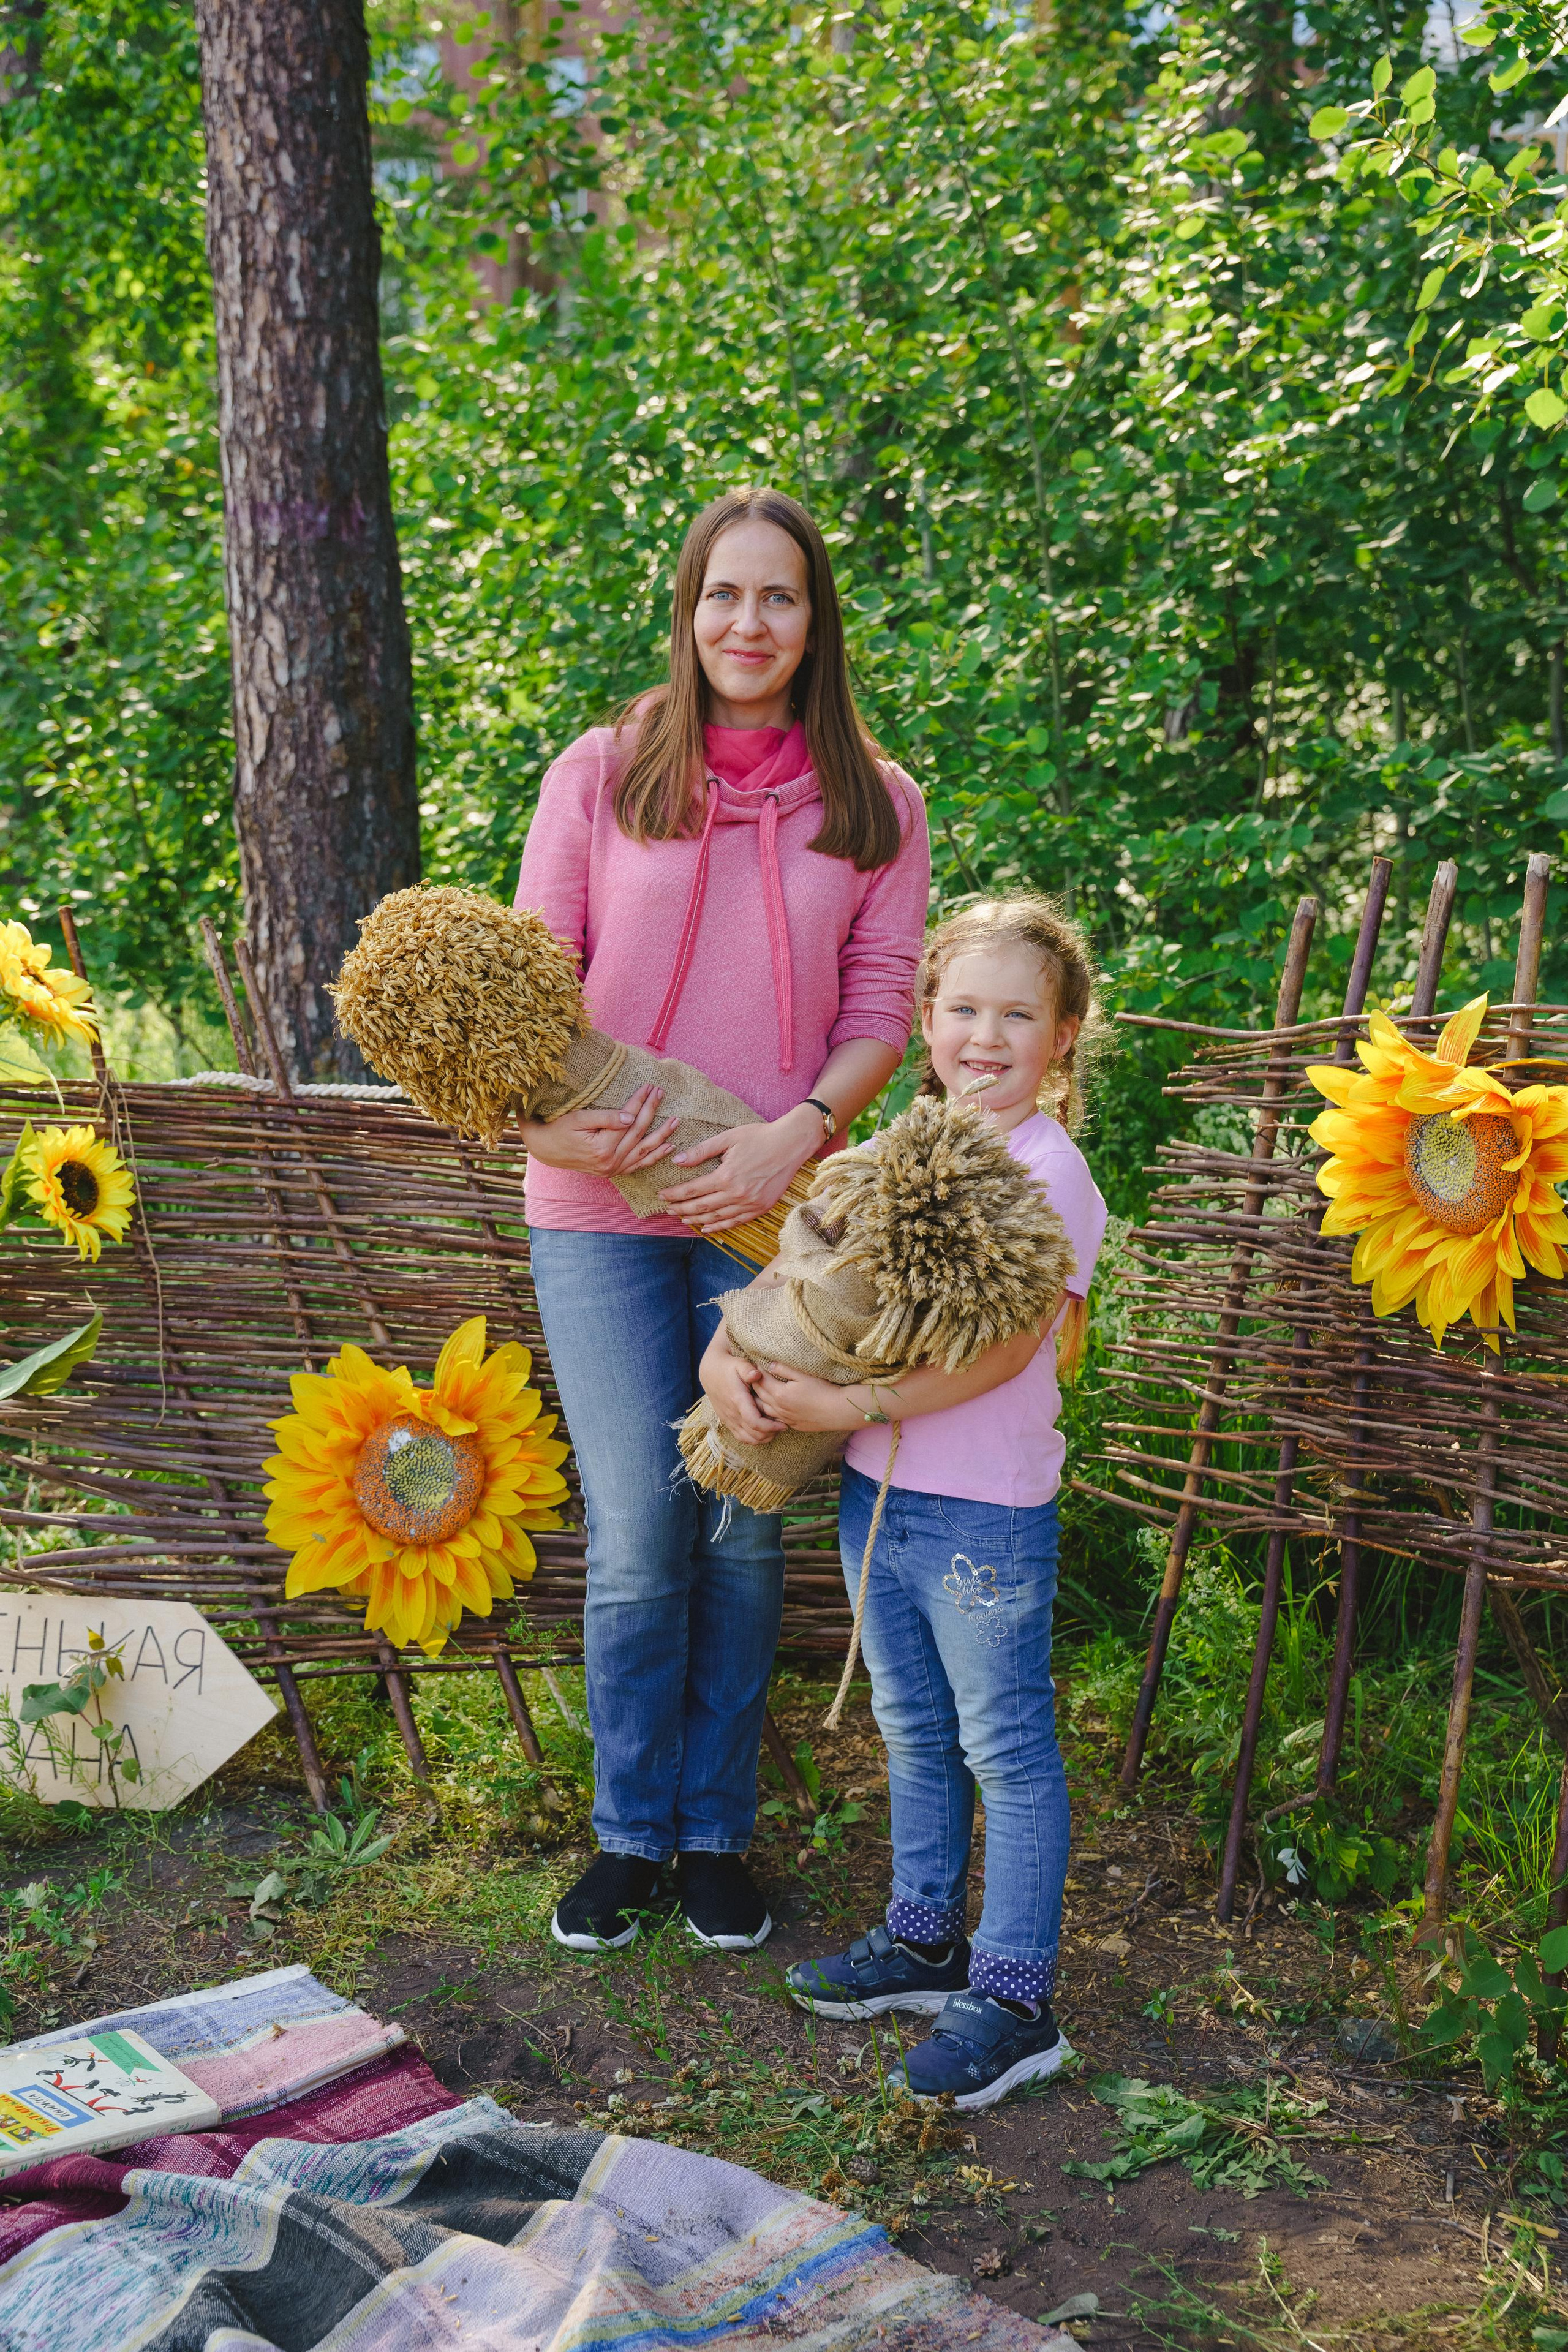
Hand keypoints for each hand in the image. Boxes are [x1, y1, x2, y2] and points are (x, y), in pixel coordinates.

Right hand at [515, 1084, 680, 1177]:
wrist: (544, 1150)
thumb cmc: (558, 1129)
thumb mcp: (578, 1119)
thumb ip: (605, 1118)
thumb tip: (631, 1117)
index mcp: (602, 1148)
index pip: (628, 1121)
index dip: (639, 1102)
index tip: (649, 1086)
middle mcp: (610, 1163)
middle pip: (638, 1134)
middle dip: (651, 1112)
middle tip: (661, 1094)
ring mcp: (612, 1170)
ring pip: (643, 1151)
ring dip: (661, 1136)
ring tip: (675, 1121)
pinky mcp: (612, 1172)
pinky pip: (638, 1165)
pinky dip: (654, 1157)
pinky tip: (667, 1147)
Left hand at [658, 1103, 819, 1233]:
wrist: (791, 1144)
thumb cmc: (759, 1137)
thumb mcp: (728, 1138)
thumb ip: (701, 1151)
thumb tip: (677, 1161)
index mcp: (726, 1176)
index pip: (693, 1190)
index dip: (675, 1194)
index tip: (661, 1195)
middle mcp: (737, 1194)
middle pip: (701, 1207)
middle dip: (680, 1209)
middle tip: (666, 1210)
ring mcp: (750, 1204)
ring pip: (716, 1217)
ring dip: (696, 1220)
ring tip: (682, 1219)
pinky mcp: (761, 1208)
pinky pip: (735, 1222)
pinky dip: (718, 1227)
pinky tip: (706, 1228)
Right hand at [699, 1328, 782, 1446]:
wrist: (710, 1372)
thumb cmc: (728, 1367)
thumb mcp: (739, 1364)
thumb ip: (748, 1369)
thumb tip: (757, 1373)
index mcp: (738, 1400)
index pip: (755, 1422)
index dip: (771, 1427)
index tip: (783, 1424)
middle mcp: (732, 1413)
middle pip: (754, 1435)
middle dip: (771, 1434)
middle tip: (782, 1426)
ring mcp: (729, 1419)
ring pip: (748, 1439)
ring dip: (763, 1438)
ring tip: (774, 1429)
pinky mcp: (727, 1422)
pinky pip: (741, 1437)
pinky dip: (753, 1438)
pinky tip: (763, 1431)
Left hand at [751, 1362, 864, 1434]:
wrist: (837, 1411)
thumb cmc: (823, 1390)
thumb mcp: (803, 1375)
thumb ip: (784, 1369)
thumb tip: (770, 1365)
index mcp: (780, 1394)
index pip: (761, 1381)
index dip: (756, 1371)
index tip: (753, 1363)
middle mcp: (779, 1408)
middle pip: (759, 1395)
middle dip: (753, 1385)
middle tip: (749, 1376)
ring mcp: (785, 1418)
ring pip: (764, 1410)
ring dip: (758, 1401)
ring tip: (755, 1392)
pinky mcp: (792, 1425)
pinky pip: (774, 1419)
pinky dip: (768, 1412)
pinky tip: (769, 1408)